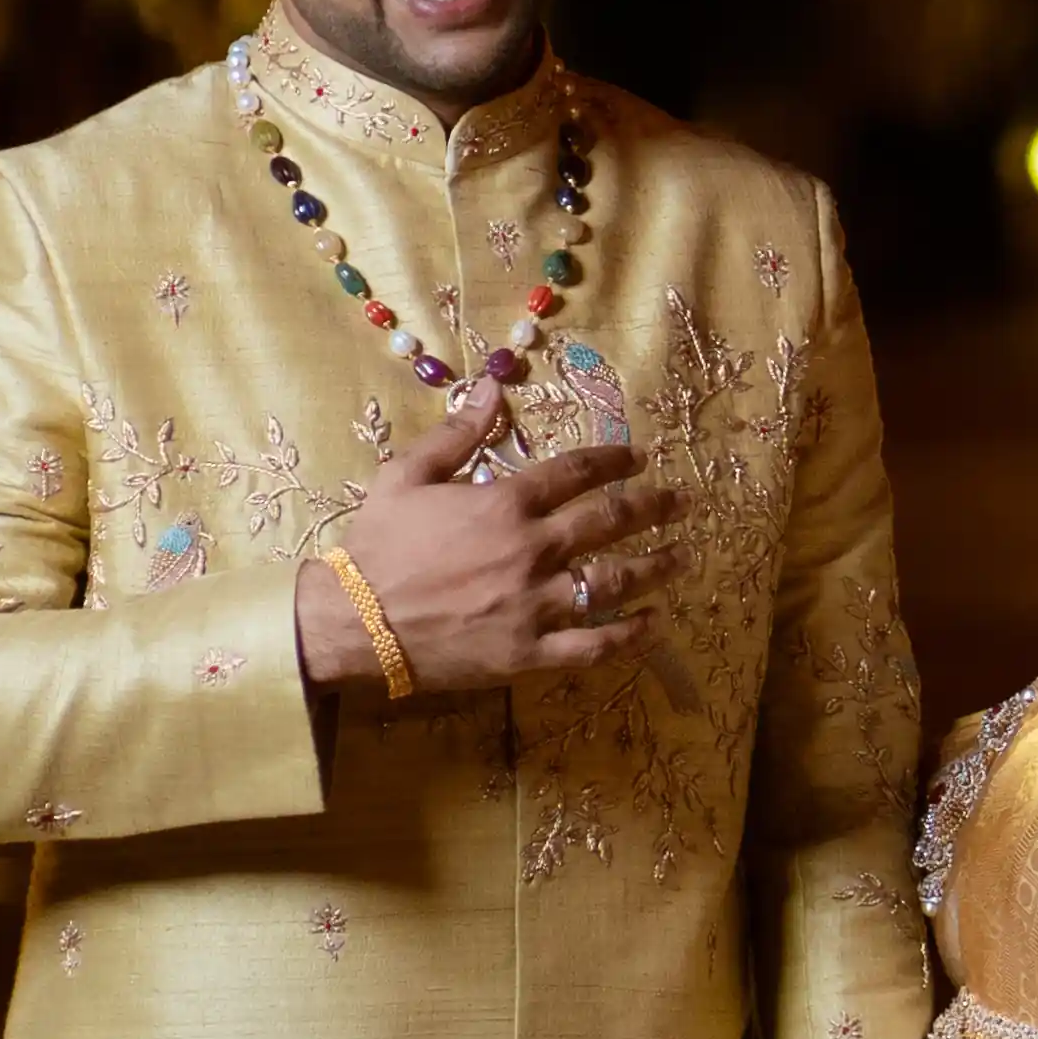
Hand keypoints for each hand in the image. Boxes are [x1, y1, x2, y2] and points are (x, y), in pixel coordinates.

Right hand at [292, 387, 676, 696]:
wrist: (354, 622)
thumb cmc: (378, 545)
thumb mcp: (407, 474)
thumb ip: (457, 433)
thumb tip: (492, 386)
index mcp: (505, 503)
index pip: (577, 472)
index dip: (614, 461)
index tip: (639, 458)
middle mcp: (532, 550)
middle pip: (611, 521)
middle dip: (654, 507)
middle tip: (683, 500)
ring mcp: (535, 604)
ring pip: (615, 582)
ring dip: (657, 566)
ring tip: (683, 556)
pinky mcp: (530, 652)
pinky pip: (594, 645)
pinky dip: (630, 636)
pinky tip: (654, 624)